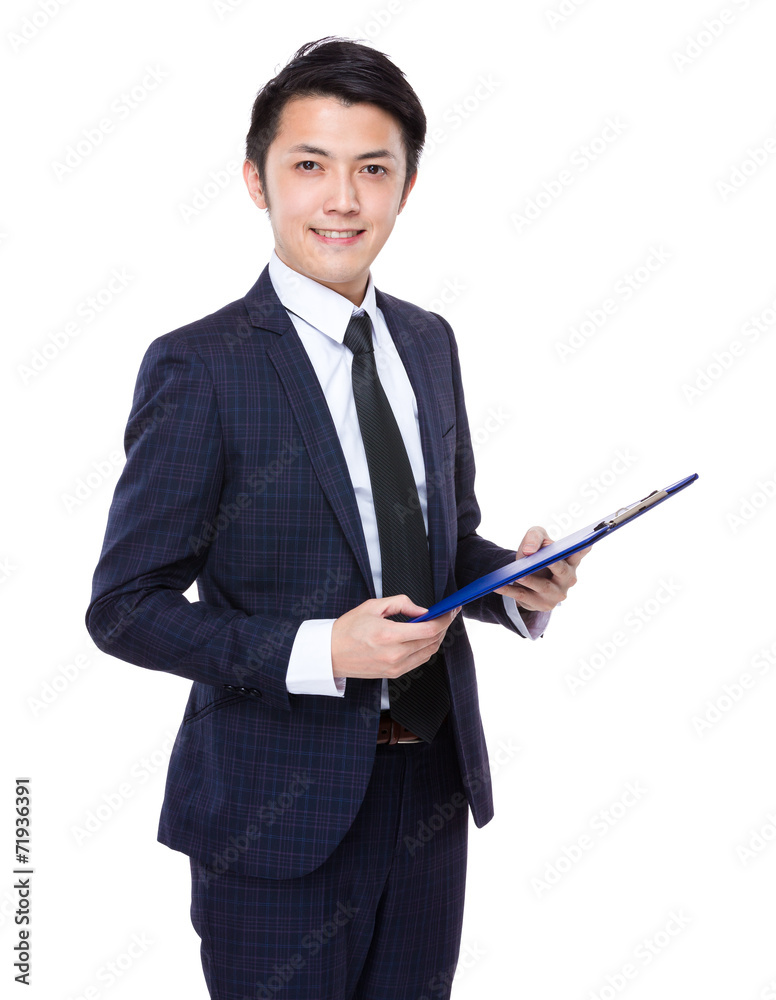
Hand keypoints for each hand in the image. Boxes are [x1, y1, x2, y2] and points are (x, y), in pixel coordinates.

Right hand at [331, 595, 460, 679]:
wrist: (331, 654)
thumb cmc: (348, 629)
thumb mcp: (373, 606)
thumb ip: (401, 604)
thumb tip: (422, 610)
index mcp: (389, 635)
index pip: (429, 629)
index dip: (444, 619)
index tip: (450, 610)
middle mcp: (395, 654)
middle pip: (432, 641)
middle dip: (443, 627)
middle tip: (446, 615)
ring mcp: (396, 667)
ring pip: (429, 653)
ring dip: (437, 638)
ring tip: (437, 625)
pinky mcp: (394, 674)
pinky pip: (419, 661)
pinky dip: (426, 649)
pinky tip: (424, 638)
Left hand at [495, 525, 591, 612]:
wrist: (527, 579)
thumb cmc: (537, 554)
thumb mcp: (535, 539)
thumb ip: (535, 537)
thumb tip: (531, 550)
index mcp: (570, 560)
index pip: (580, 553)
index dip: (583, 548)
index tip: (585, 543)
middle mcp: (568, 578)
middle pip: (563, 571)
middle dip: (555, 565)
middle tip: (548, 559)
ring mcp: (556, 594)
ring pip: (543, 586)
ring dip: (531, 580)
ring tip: (518, 575)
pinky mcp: (542, 605)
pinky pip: (524, 596)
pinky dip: (510, 591)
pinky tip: (498, 586)